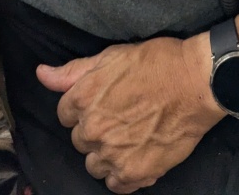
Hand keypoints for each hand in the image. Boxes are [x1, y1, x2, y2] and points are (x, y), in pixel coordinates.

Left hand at [37, 34, 222, 192]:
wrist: (197, 82)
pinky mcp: (134, 172)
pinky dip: (123, 174)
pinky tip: (137, 156)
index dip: (83, 108)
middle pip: (79, 140)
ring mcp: (113, 153)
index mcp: (83, 97)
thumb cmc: (157, 62)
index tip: (102, 102)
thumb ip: (73, 71)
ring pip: (94, 165)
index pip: (65, 114)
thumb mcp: (112, 56)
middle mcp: (93, 129)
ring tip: (130, 137)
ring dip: (107, 154)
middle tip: (120, 117)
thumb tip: (41, 74)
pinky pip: (115, 185)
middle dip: (95, 131)